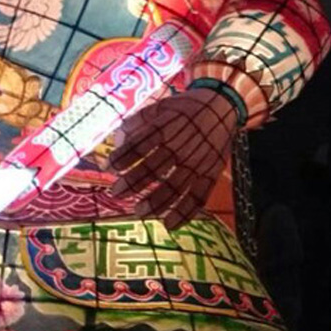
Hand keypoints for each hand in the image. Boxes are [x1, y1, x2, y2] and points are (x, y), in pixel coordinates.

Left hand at [108, 87, 237, 229]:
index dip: (123, 156)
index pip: (141, 143)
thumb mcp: (161, 105)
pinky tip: (169, 224)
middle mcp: (183, 145)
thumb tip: (116, 139)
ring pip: (175, 186)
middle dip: (133, 182)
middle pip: (155, 167)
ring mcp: (198, 161)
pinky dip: (185, 212)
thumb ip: (137, 121)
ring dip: (156, 202)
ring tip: (138, 211)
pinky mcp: (211, 173)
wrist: (222, 105)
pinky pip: (199, 196)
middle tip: (116, 193)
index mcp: (168, 126)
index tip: (107, 167)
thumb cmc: (184, 107)